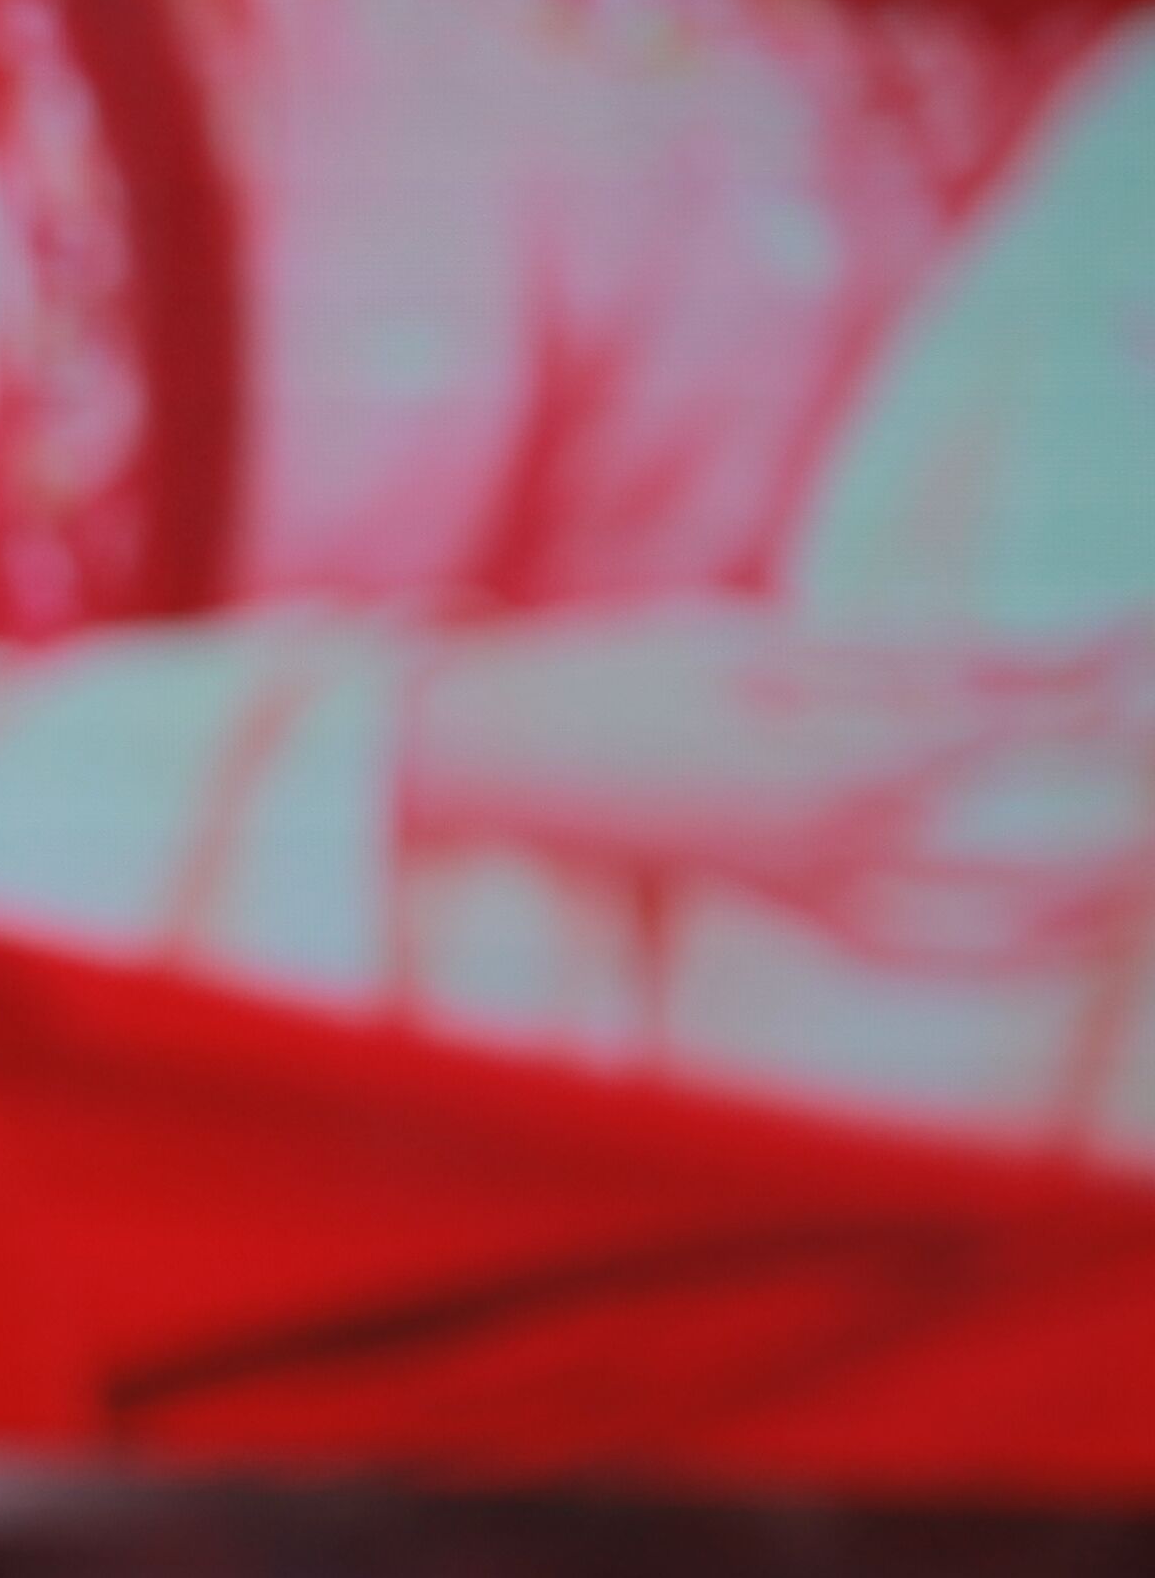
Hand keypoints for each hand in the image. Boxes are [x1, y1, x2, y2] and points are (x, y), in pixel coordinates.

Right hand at [408, 601, 1154, 945]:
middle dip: (1113, 817)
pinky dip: (985, 943)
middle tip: (1144, 748)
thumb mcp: (758, 642)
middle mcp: (827, 847)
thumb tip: (1026, 663)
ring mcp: (800, 888)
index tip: (1135, 634)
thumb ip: (898, 663)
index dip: (1090, 673)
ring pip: (974, 923)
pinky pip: (904, 942)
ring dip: (1066, 906)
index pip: (1006, 720)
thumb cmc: (615, 676)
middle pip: (1020, 852)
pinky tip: (1034, 925)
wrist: (488, 761)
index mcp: (827, 763)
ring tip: (1126, 877)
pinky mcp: (776, 902)